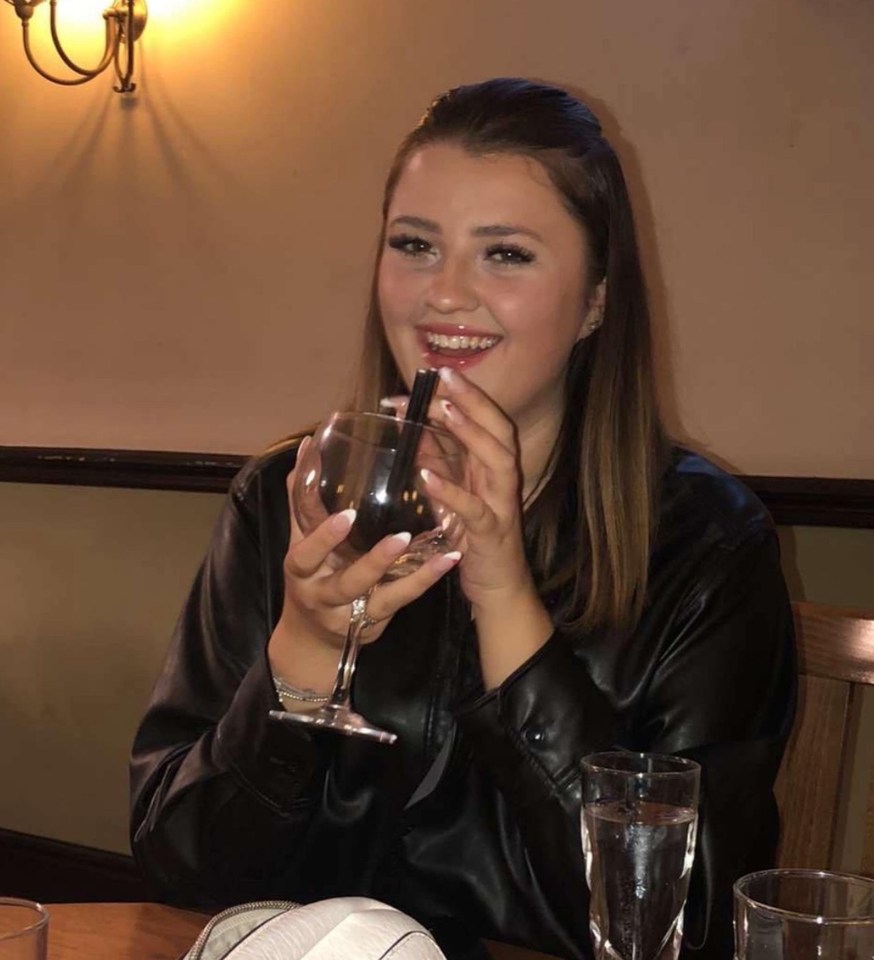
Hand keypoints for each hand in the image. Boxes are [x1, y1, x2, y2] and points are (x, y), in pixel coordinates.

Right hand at [268, 442, 460, 689]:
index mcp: (301, 569)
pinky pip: (403, 599)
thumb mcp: (301, 540)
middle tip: (394, 535)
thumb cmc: (311, 574)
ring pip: (380, 595)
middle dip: (371, 562)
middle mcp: (324, 594)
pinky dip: (426, 579)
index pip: (307, 552)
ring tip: (431, 548)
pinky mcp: (377, 619)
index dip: (324, 536)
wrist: (313, 638)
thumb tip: (306, 449)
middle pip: (346, 582)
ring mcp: (353, 611)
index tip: (347, 515)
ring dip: (408, 573)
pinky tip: (449, 558)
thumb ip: (303, 499)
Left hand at [416, 369, 554, 686]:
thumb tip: (412, 425)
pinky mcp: (491, 533)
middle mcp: (501, 479)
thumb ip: (437, 459)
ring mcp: (500, 504)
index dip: (464, 393)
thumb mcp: (451, 490)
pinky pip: (474, 508)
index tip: (436, 370)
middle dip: (472, 400)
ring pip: (496, 459)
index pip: (485, 419)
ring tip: (442, 410)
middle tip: (444, 376)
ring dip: (469, 432)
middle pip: (497, 429)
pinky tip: (426, 475)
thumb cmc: (471, 535)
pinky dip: (450, 490)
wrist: (496, 586)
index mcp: (491, 465)